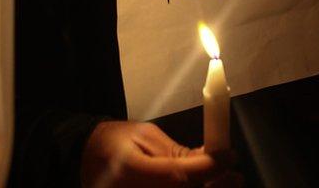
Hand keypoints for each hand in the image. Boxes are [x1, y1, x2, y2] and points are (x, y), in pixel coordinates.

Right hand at [80, 121, 238, 187]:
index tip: (229, 156)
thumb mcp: (146, 136)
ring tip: (223, 181)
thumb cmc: (116, 142)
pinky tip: (201, 186)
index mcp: (131, 171)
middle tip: (234, 175)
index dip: (210, 168)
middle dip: (215, 187)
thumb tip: (213, 158)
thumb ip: (178, 152)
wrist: (85, 160)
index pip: (180, 176)